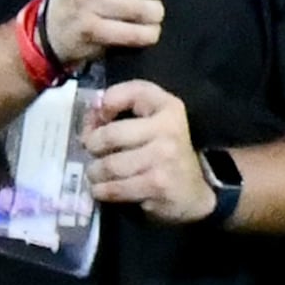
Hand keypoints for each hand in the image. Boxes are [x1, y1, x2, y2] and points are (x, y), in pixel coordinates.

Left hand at [81, 79, 213, 223]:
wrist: (192, 193)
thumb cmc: (166, 155)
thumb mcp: (155, 124)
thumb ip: (125, 109)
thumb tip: (92, 110)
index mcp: (169, 107)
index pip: (133, 91)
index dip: (107, 102)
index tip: (100, 117)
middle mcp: (168, 129)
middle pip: (110, 134)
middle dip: (92, 145)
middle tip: (92, 151)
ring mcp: (163, 157)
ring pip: (108, 165)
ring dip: (94, 172)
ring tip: (97, 173)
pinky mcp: (156, 184)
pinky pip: (113, 188)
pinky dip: (101, 190)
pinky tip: (104, 189)